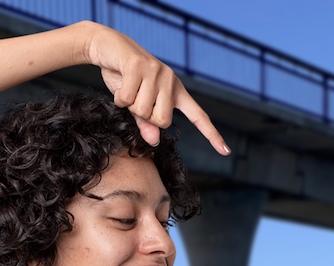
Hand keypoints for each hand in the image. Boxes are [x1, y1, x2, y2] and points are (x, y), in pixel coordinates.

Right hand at [83, 24, 229, 154]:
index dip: (211, 135)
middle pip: (163, 121)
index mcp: (176, 91)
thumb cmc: (124, 78)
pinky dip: (119, 97)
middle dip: (145, 117)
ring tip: (127, 87)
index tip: (226, 151)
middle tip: (135, 99)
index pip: (198, 116)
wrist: (108, 47)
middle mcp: (170, 80)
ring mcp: (156, 71)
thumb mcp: (137, 103)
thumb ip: (147, 124)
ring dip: (129, 105)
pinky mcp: (139, 66)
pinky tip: (119, 82)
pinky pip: (127, 98)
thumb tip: (154, 142)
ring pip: (143, 110)